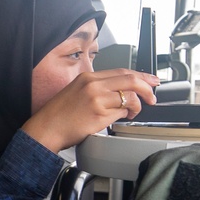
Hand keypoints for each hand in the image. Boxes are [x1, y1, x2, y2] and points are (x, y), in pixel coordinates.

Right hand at [22, 68, 159, 152]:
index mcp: (88, 77)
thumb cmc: (60, 113)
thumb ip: (99, 88)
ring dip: (136, 107)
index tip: (151, 80)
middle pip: (130, 80)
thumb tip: (122, 92)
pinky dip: (125, 116)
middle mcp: (93, 85)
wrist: (47, 128)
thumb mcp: (77, 91)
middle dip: (147, 89)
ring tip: (131, 113)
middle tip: (152, 97)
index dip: (141, 76)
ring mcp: (97, 99)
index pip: (122, 71)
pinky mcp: (99, 114)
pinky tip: (119, 119)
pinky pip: (122, 113)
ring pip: (129, 98)